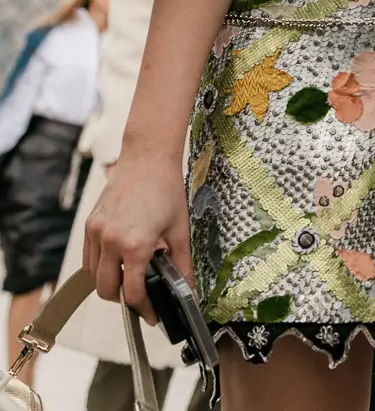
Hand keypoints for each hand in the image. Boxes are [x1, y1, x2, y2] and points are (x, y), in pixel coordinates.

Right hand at [84, 148, 193, 325]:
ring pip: (93, 276)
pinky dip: (99, 266)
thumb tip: (189, 293)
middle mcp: (111, 240)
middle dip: (123, 300)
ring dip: (108, 283)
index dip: (144, 309)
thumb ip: (183, 266)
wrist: (148, 158)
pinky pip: (88, 257)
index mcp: (135, 244)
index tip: (152, 315)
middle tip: (141, 297)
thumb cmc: (167, 190)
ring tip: (129, 278)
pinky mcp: (90, 223)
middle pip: (106, 290)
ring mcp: (97, 231)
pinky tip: (117, 260)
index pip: (132, 293)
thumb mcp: (180, 230)